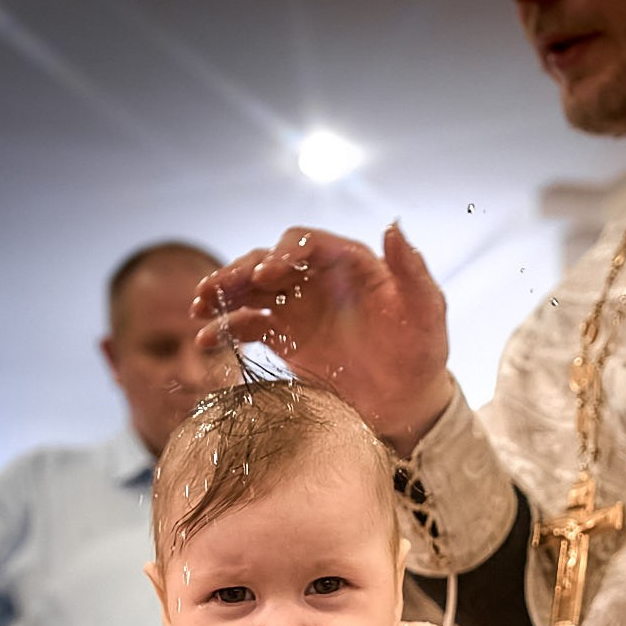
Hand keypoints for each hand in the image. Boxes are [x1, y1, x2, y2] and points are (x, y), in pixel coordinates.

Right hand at [193, 224, 452, 455]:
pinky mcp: (284, 337)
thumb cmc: (420, 351)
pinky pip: (247, 326)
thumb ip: (412, 271)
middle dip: (241, 272)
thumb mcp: (426, 311)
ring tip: (198, 307)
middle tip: (218, 289)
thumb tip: (393, 225)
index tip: (266, 275)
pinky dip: (224, 330)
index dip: (283, 254)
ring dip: (222, 294)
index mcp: (349, 262)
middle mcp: (316, 278)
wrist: (406, 400)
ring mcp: (296, 307)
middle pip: (268, 261)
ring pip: (250, 290)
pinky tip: (206, 340)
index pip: (306, 243)